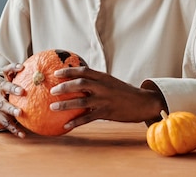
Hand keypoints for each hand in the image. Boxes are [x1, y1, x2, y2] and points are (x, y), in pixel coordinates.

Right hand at [0, 63, 26, 137]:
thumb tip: (54, 79)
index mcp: (7, 83)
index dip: (13, 68)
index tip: (22, 67)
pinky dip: (15, 129)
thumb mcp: (18, 91)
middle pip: (4, 86)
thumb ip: (31, 85)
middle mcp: (1, 92)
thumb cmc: (13, 99)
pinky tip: (23, 134)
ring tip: (19, 113)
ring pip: (3, 105)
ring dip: (12, 109)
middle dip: (12, 88)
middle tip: (22, 91)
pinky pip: (7, 124)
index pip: (7, 71)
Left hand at [49, 66, 166, 130]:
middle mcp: (103, 87)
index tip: (56, 73)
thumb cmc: (124, 93)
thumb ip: (96, 82)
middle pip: (80, 84)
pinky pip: (88, 117)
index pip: (84, 71)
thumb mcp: (111, 82)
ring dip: (66, 104)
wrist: (143, 103)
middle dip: (64, 86)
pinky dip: (76, 121)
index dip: (69, 71)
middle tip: (52, 91)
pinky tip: (66, 125)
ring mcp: (105, 100)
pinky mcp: (107, 113)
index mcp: (103, 77)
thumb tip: (77, 83)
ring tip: (53, 107)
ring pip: (82, 101)